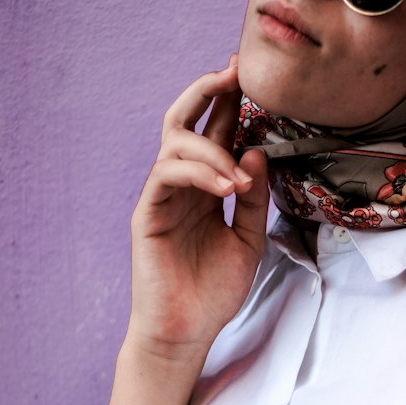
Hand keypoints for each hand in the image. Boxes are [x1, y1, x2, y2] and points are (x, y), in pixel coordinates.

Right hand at [127, 54, 268, 362]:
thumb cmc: (214, 290)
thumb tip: (257, 150)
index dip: (231, 100)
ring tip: (239, 178)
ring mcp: (162, 196)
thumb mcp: (250, 239)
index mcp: (206, 186)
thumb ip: (255, 197)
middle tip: (236, 72)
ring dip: (213, 148)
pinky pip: (166, 174)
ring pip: (176, 142)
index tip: (253, 73)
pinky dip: (199, 172)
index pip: (216, 131)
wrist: (187, 332)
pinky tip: (226, 187)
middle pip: (186, 120)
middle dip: (210, 91)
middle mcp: (182, 183)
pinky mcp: (148, 213)